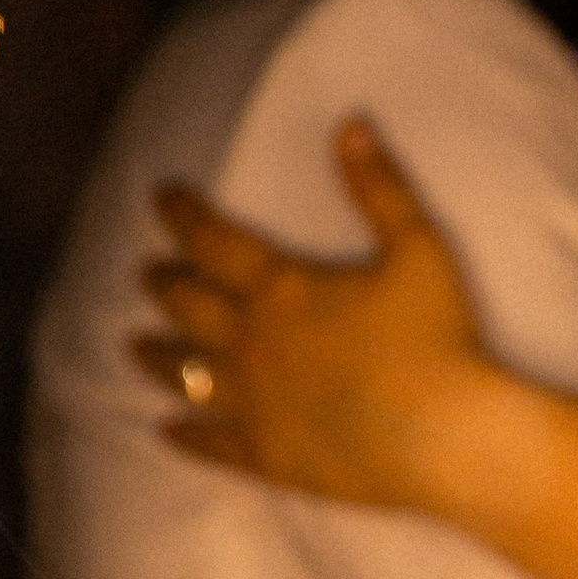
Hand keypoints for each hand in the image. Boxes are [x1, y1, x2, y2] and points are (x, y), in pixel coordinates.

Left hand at [134, 119, 501, 509]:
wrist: (444, 436)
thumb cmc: (438, 339)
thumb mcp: (418, 249)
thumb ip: (380, 187)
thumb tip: (350, 124)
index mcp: (282, 287)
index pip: (212, 239)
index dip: (181, 213)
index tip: (160, 196)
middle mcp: (251, 341)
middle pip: (188, 304)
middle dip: (164, 282)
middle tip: (145, 271)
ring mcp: (252, 403)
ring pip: (184, 373)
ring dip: (155, 356)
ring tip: (133, 346)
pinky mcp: (266, 454)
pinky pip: (210, 443)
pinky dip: (183, 435)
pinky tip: (164, 430)